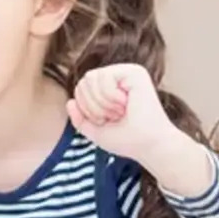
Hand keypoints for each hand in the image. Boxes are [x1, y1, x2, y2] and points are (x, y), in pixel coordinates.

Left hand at [66, 63, 213, 195]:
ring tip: (119, 111)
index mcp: (109, 89)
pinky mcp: (134, 72)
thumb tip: (69, 101)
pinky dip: (110, 96)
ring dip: (101, 102)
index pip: (81, 88)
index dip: (85, 107)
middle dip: (92, 105)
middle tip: (112, 117)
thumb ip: (80, 118)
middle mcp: (118, 78)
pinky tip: (125, 104)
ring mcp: (126, 73)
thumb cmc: (127, 140)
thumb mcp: (96, 131)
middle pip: (83, 81)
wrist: (149, 145)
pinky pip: (104, 77)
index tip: (105, 121)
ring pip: (90, 78)